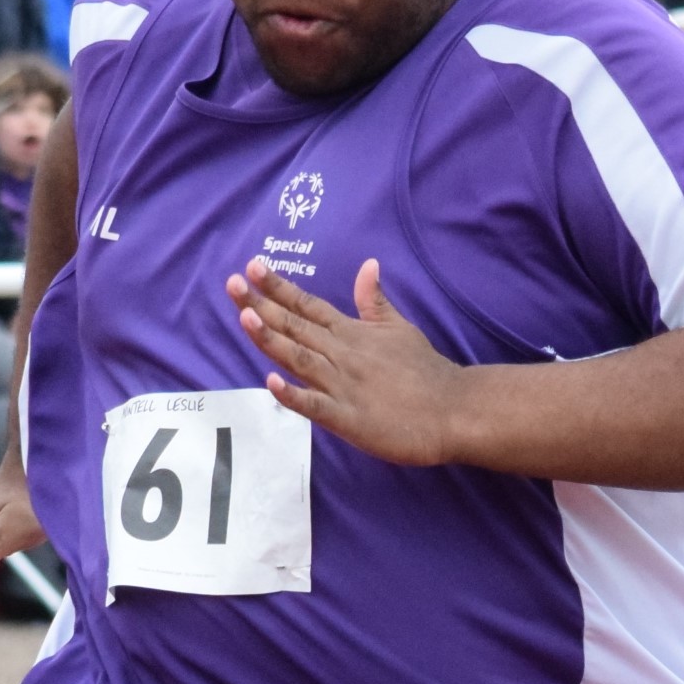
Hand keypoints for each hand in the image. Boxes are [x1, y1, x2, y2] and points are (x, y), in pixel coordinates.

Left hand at [226, 256, 464, 465]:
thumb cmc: (425, 370)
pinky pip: (316, 406)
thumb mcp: (399, 327)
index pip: (308, 305)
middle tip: (231, 284)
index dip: (279, 287)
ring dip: (272, 339)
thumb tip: (367, 265)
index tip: (252, 267)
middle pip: (295, 327)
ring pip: (300, 358)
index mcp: (352, 333)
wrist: (452, 409)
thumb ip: (374, 301)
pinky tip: (271, 382)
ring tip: (245, 317)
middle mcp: (343, 354)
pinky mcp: (349, 418)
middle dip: (261, 305)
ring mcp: (344, 386)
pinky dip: (293, 395)